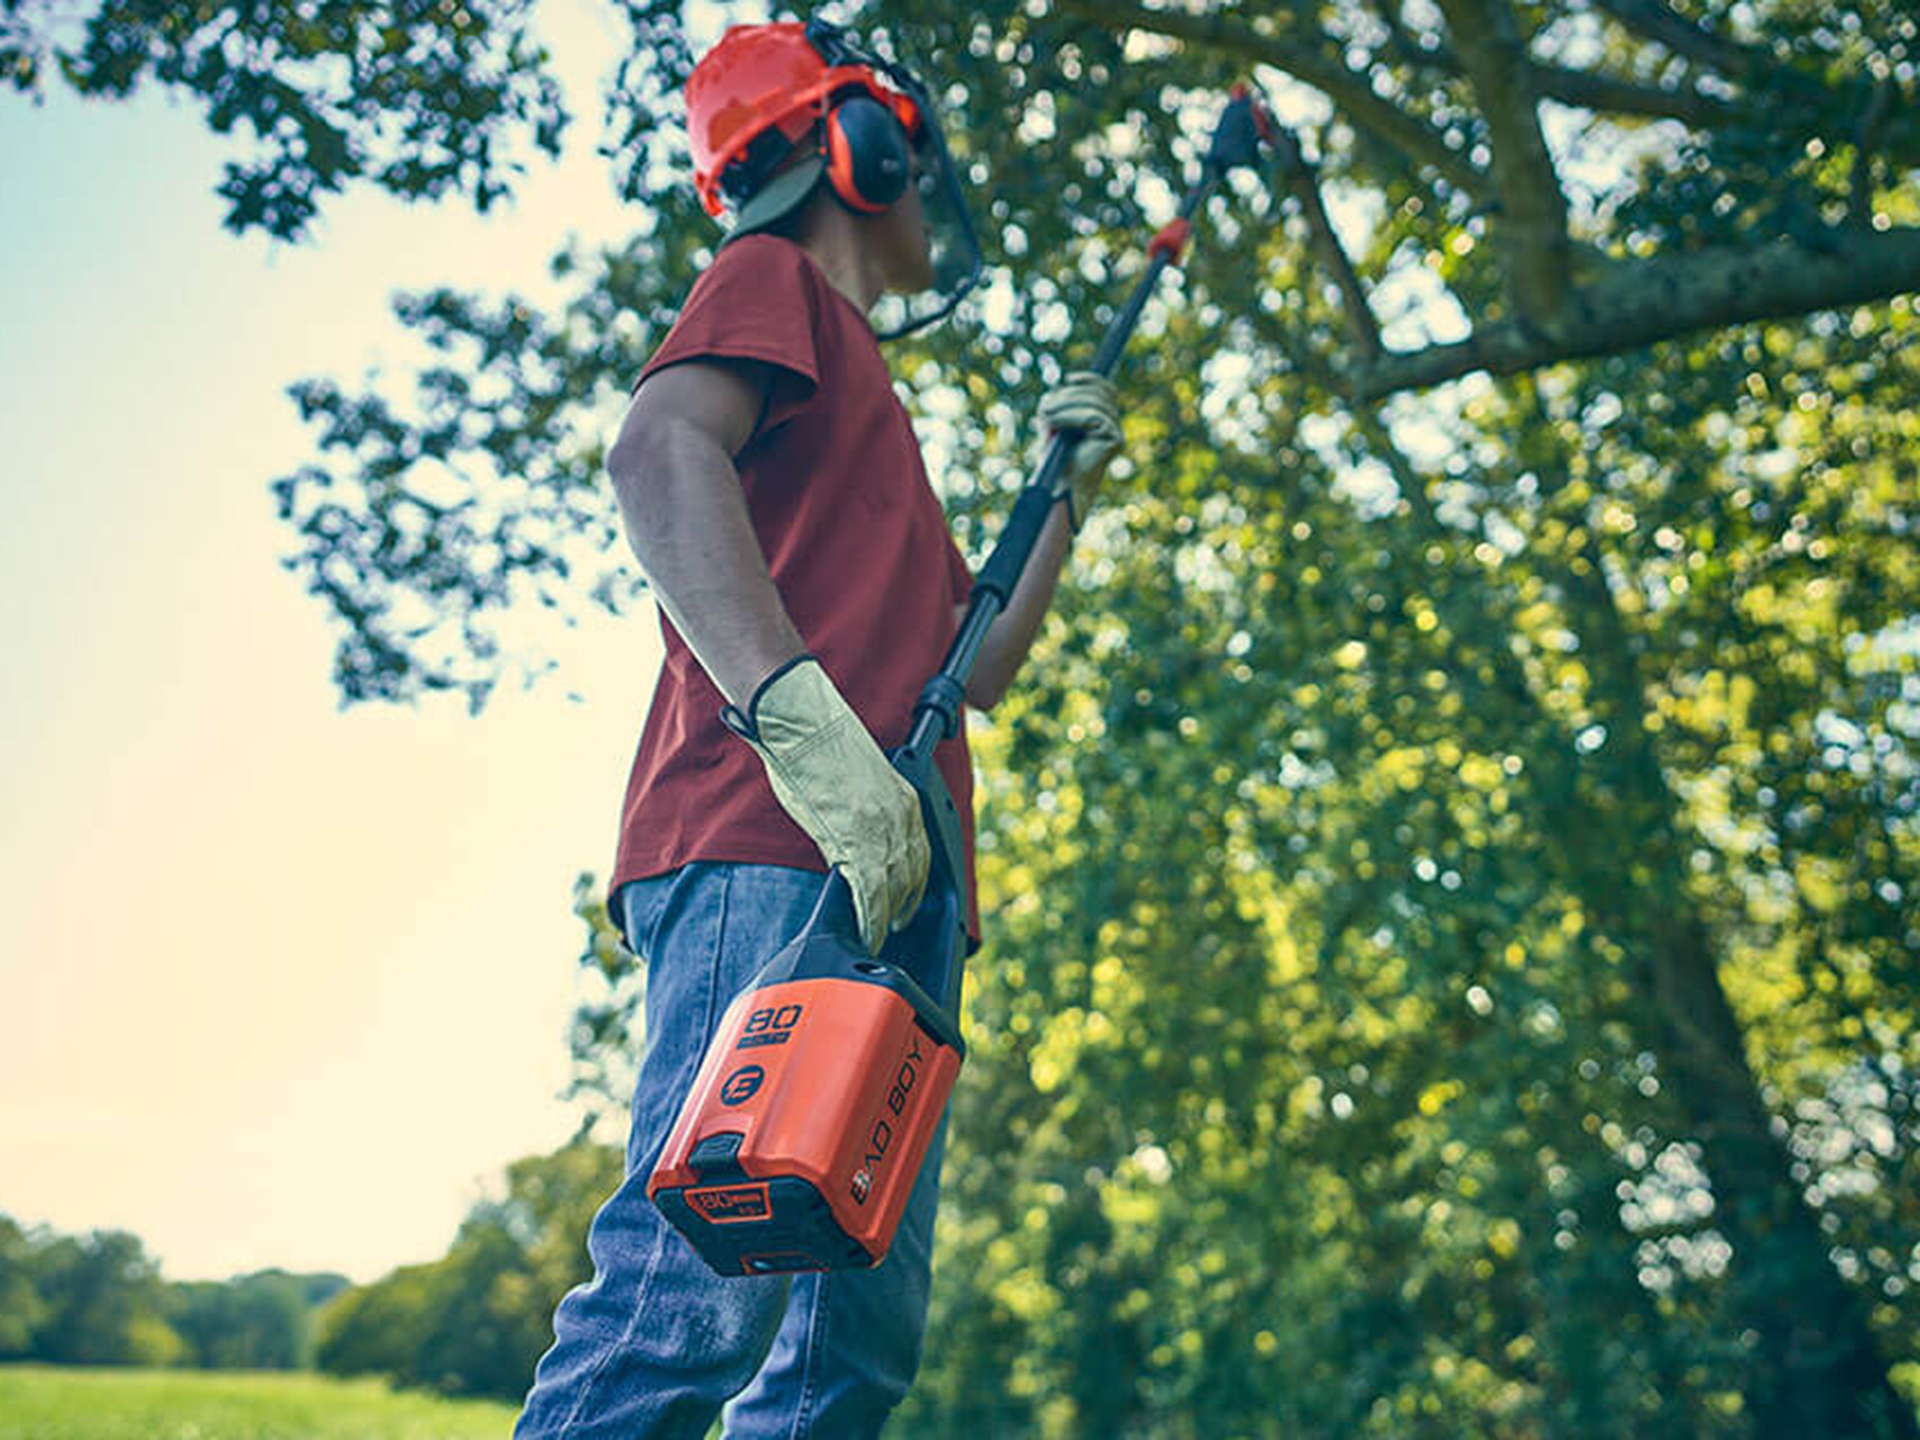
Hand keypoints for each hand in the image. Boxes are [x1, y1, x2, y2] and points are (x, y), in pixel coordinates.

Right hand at [720, 655, 930, 954]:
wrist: (801, 724)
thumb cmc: (815, 748)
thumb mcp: (852, 786)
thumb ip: (859, 820)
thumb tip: (848, 858)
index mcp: (905, 798)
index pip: (920, 851)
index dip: (915, 882)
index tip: (907, 899)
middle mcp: (901, 816)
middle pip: (913, 874)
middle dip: (906, 903)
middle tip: (897, 924)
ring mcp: (882, 830)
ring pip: (895, 889)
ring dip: (888, 917)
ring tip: (878, 935)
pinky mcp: (858, 841)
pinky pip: (872, 895)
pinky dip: (872, 919)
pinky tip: (868, 933)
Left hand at [1037, 370, 1122, 532]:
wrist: (1062, 487)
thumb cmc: (1056, 461)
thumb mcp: (1054, 426)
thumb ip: (1058, 406)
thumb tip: (1058, 388)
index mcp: (1102, 419)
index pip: (1105, 389)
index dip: (1089, 379)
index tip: (1068, 379)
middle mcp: (1113, 425)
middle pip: (1097, 392)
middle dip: (1067, 396)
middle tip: (1044, 409)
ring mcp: (1116, 432)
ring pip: (1094, 402)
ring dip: (1064, 406)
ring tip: (1045, 417)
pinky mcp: (1115, 440)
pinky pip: (1092, 417)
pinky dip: (1069, 416)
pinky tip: (1054, 424)